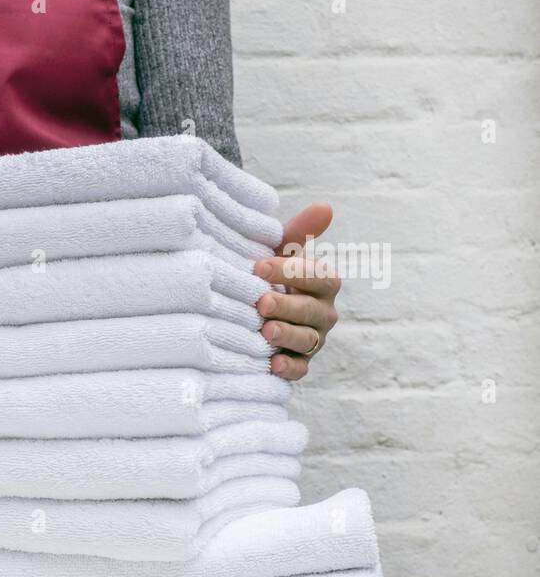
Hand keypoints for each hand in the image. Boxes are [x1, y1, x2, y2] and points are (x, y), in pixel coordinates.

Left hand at [256, 202, 340, 380]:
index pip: (318, 276)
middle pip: (312, 311)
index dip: (292, 271)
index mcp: (322, 283)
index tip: (258, 266)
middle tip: (262, 302)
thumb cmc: (268, 278)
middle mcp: (322, 313)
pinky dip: (289, 368)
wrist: (250, 314)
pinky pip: (300, 370)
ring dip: (287, 335)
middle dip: (288, 306)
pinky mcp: (299, 364)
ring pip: (307, 340)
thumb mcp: (279, 254)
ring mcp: (313, 340)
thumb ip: (297, 234)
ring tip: (265, 331)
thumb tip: (325, 206)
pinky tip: (273, 364)